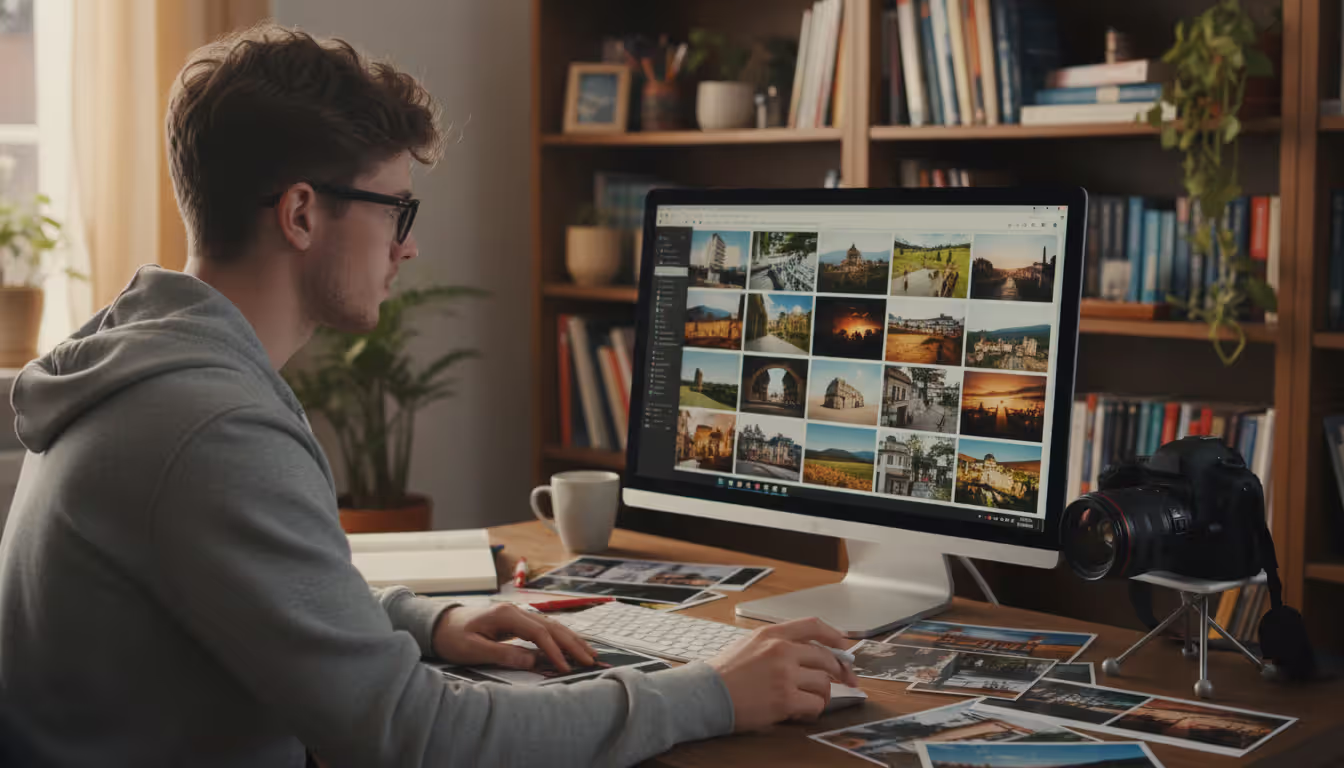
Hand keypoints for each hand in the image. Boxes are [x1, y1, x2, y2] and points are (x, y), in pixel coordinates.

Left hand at [431, 603, 595, 671]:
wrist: (439, 624)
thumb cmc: (453, 637)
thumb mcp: (474, 649)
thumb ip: (504, 655)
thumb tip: (532, 662)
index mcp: (506, 615)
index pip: (539, 632)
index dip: (554, 650)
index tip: (565, 667)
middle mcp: (516, 611)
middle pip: (552, 626)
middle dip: (572, 643)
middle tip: (590, 659)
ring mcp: (518, 614)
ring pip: (552, 625)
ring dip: (571, 639)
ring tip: (588, 653)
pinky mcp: (517, 621)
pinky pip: (544, 628)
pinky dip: (560, 638)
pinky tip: (571, 645)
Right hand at [706, 618, 859, 732]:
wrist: (705, 693)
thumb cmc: (724, 672)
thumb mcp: (749, 643)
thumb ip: (777, 643)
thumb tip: (807, 652)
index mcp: (772, 634)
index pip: (814, 626)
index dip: (835, 635)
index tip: (845, 646)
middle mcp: (781, 650)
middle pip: (826, 658)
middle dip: (839, 672)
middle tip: (844, 681)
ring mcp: (784, 675)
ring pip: (824, 683)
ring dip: (821, 694)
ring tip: (808, 699)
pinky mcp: (785, 700)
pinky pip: (815, 704)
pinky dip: (813, 710)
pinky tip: (801, 711)